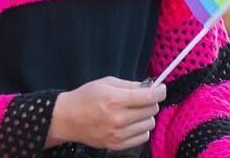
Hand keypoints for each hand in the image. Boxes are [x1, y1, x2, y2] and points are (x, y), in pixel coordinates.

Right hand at [48, 77, 165, 150]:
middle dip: (150, 102)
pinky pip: (143, 137)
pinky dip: (141, 129)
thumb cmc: (86, 96)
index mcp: (115, 99)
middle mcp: (119, 118)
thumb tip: (150, 86)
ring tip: (134, 112)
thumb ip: (129, 85)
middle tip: (142, 98)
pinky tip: (131, 123)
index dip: (159, 91)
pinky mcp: (118, 145)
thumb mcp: (105, 83)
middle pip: (151, 110)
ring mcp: (119, 134)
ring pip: (149, 124)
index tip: (162, 87)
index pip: (148, 96)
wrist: (68, 118)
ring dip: (146, 116)